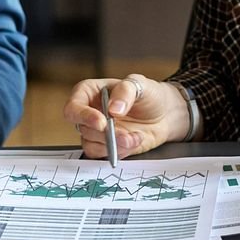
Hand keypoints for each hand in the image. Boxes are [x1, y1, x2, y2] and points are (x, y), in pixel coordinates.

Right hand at [62, 74, 188, 160]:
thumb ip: (125, 92)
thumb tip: (113, 109)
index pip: (74, 107)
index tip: (102, 122)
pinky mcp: (106, 146)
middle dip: (105, 134)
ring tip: (134, 137)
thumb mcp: (139, 84)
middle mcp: (89, 113)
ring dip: (114, 145)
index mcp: (89, 92)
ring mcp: (97, 131)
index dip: (84, 116)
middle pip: (83, 129)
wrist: (165, 114)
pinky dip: (120, 151)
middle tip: (124, 134)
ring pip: (91, 145)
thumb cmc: (148, 94)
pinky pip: (103, 155)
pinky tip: (134, 140)